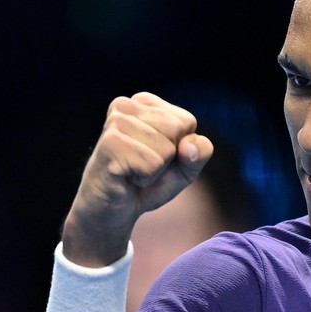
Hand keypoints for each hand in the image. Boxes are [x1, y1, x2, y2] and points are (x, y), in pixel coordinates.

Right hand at [62, 92, 213, 265]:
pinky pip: (151, 164)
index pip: (187, 122)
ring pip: (166, 149)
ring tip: (133, 170)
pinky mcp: (110, 144)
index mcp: (145, 102)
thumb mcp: (186, 167)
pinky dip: (145, 178)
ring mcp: (116, 123)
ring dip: (154, 170)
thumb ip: (200, 152)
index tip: (156, 156)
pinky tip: (126, 177)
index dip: (180, 148)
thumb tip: (189, 145)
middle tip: (143, 165)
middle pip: (178, 130)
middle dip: (168, 157)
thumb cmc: (148, 182)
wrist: (113, 209)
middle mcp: (126, 105)